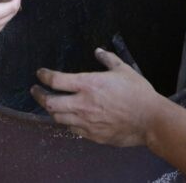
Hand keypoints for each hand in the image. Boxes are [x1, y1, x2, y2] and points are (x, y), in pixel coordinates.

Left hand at [31, 48, 159, 146]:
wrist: (149, 119)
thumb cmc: (137, 93)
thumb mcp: (123, 70)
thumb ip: (108, 59)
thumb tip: (98, 51)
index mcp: (88, 84)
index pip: (56, 80)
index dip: (44, 76)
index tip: (40, 73)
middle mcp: (82, 104)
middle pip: (50, 102)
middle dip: (39, 96)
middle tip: (36, 91)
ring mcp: (86, 121)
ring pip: (58, 118)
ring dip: (51, 110)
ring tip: (50, 104)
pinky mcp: (92, 135)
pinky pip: (72, 129)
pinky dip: (67, 122)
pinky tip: (69, 118)